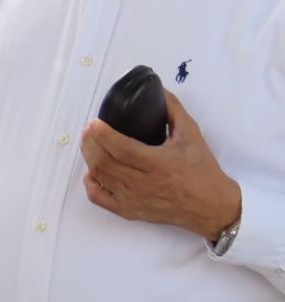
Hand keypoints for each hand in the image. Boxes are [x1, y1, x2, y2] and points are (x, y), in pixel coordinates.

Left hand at [80, 90, 240, 238]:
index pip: (121, 149)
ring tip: (89, 142)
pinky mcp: (131, 212)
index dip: (102, 134)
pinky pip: (99, 198)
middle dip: (90, 142)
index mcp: (160, 164)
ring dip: (89, 157)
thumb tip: (156, 89)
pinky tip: (93, 171)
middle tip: (89, 129)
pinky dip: (91, 183)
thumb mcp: (191, 134)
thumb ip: (173, 108)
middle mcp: (145, 185)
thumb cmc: (202, 170)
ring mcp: (135, 200)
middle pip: (104, 162)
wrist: (212, 206)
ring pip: (100, 177)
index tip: (94, 122)